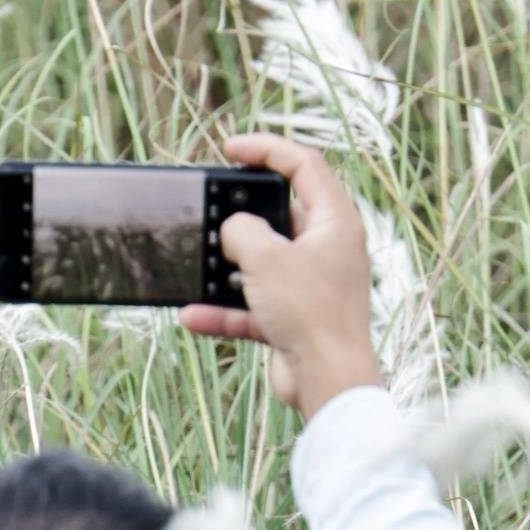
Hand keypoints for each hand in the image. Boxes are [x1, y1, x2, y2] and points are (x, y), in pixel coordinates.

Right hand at [182, 134, 382, 422]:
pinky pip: (253, 305)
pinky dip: (225, 310)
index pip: (303, 165)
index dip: (266, 150)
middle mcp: (327, 249)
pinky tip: (194, 314)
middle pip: (280, 215)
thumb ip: (241, 231)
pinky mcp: (295, 319)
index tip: (231, 148)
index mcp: (335, 221)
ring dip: (228, 267)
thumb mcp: (265, 258)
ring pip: (262, 263)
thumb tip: (232, 231)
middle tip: (211, 209)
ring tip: (198, 264)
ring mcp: (311, 285)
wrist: (328, 381)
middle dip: (241, 214)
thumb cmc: (311, 314)